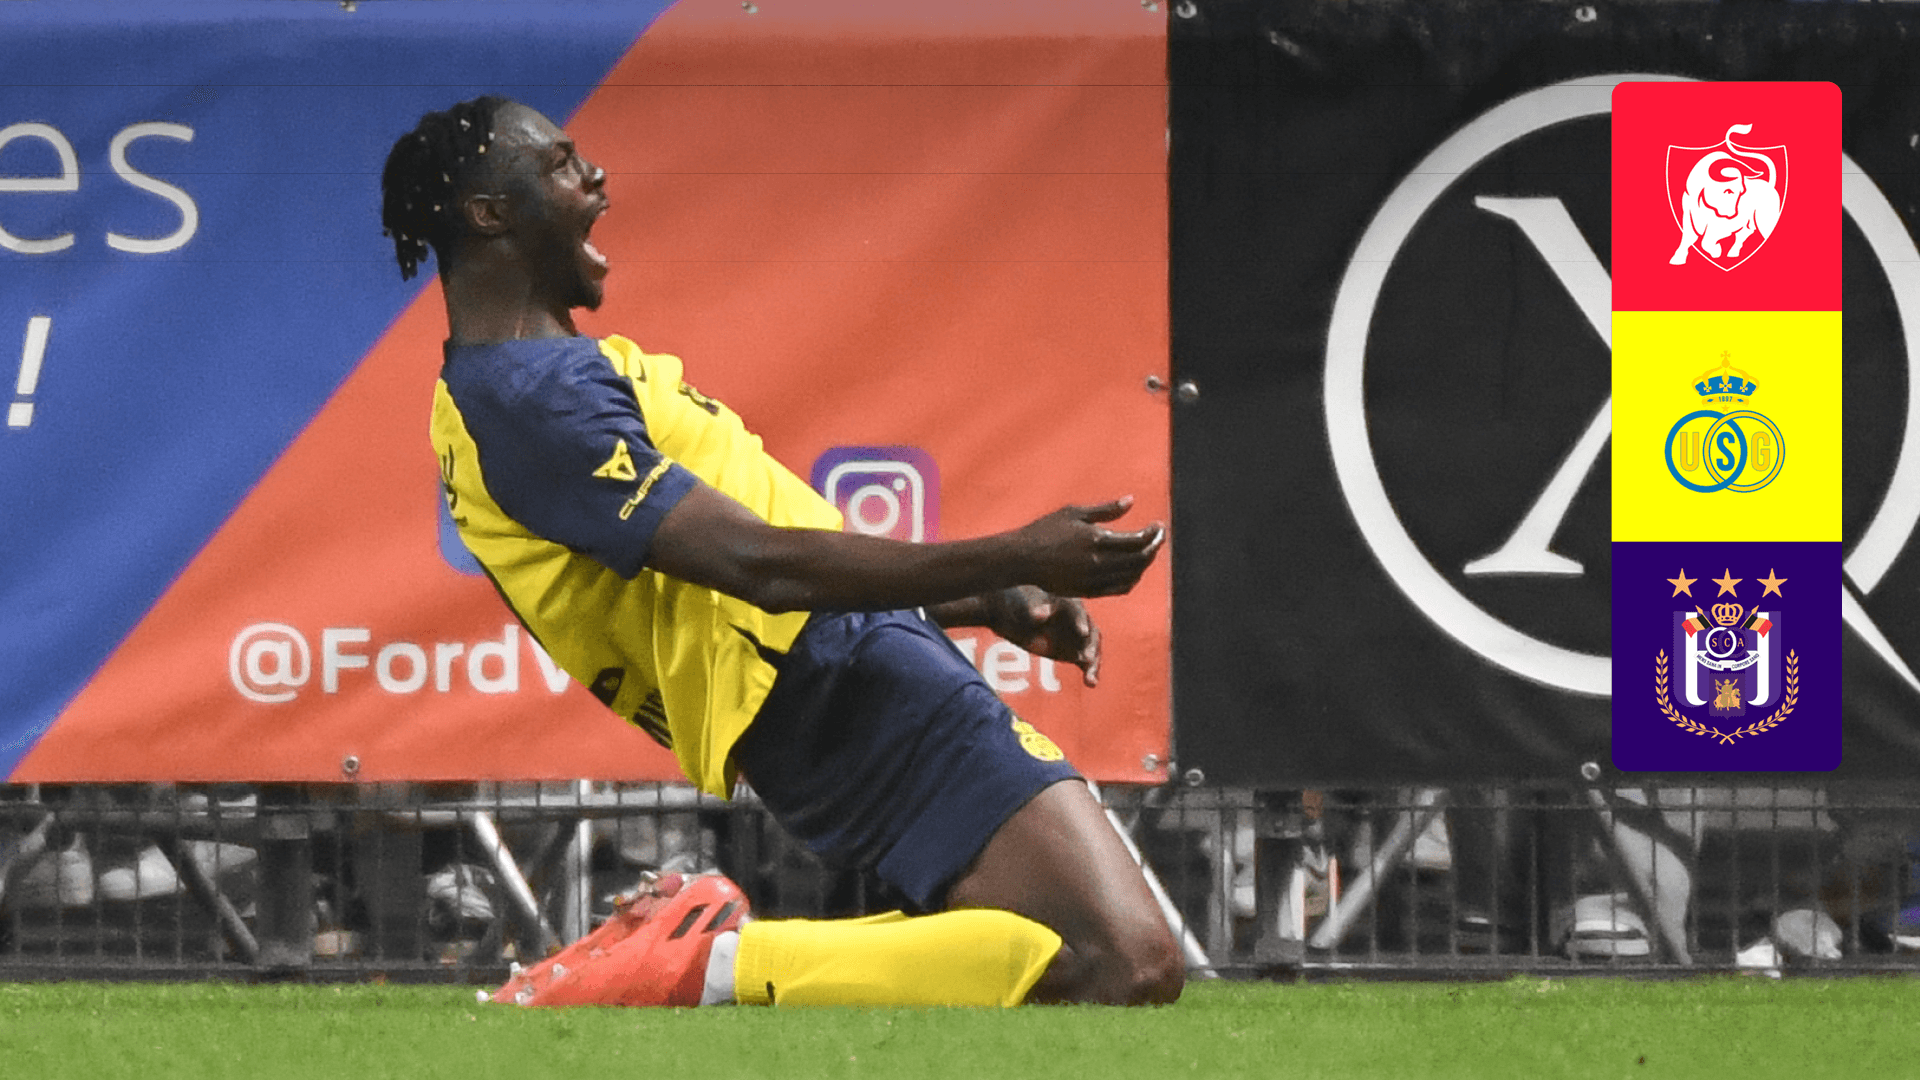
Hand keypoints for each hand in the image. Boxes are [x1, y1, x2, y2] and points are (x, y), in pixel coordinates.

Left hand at [981, 585, 1104, 686]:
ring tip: (1090, 679)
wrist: (1013, 617)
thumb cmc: (1020, 606)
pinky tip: (1091, 683)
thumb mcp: (1024, 607)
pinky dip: (1090, 672)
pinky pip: (1086, 663)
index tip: (1082, 632)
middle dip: (1090, 646)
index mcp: (1068, 603)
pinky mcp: (1076, 652)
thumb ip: (1034, 610)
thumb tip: (1040, 615)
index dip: (1080, 621)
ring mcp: (1079, 637)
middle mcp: (1079, 619)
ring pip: (1091, 650)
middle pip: (1090, 633)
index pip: (1078, 611)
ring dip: (1092, 664)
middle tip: (1087, 659)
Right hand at [1014, 497, 1165, 598]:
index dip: (1153, 534)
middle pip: (1140, 559)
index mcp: (1096, 540)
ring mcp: (1094, 579)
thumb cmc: (1045, 530)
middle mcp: (1098, 563)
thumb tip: (1131, 501)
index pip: (1137, 541)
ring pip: (1133, 575)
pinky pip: (1120, 588)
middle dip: (1154, 547)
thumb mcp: (1074, 513)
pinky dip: (1133, 579)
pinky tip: (1134, 569)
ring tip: (1148, 550)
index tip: (1159, 525)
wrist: (1022, 559)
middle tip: (1159, 536)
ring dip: (1145, 563)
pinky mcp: (1089, 591)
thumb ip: (1105, 510)